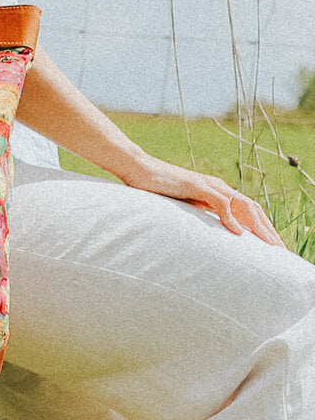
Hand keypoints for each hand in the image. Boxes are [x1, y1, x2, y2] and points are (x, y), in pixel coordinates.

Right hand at [120, 154, 285, 248]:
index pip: (247, 209)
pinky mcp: (196, 185)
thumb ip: (199, 214)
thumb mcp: (183, 205)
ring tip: (268, 244)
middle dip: (268, 229)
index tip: (271, 246)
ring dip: (258, 226)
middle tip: (279, 250)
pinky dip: (231, 218)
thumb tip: (210, 232)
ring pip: (242, 205)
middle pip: (252, 208)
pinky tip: (237, 233)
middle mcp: (217, 186)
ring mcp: (208, 184)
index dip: (262, 226)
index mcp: (215, 192)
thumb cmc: (157, 189)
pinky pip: (220, 202)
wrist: (138, 169)